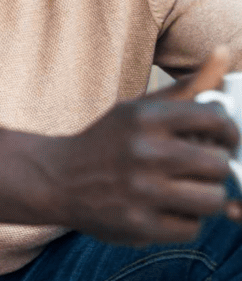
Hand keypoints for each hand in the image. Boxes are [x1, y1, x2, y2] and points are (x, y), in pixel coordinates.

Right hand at [43, 48, 241, 244]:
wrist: (56, 180)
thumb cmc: (108, 142)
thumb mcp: (139, 109)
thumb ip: (188, 87)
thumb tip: (225, 52)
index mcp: (145, 118)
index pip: (216, 119)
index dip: (229, 132)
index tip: (221, 140)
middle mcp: (143, 152)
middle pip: (220, 165)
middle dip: (215, 168)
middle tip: (198, 169)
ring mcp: (140, 191)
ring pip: (213, 200)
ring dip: (205, 197)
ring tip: (185, 191)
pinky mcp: (138, 224)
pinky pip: (192, 228)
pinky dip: (184, 221)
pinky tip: (165, 210)